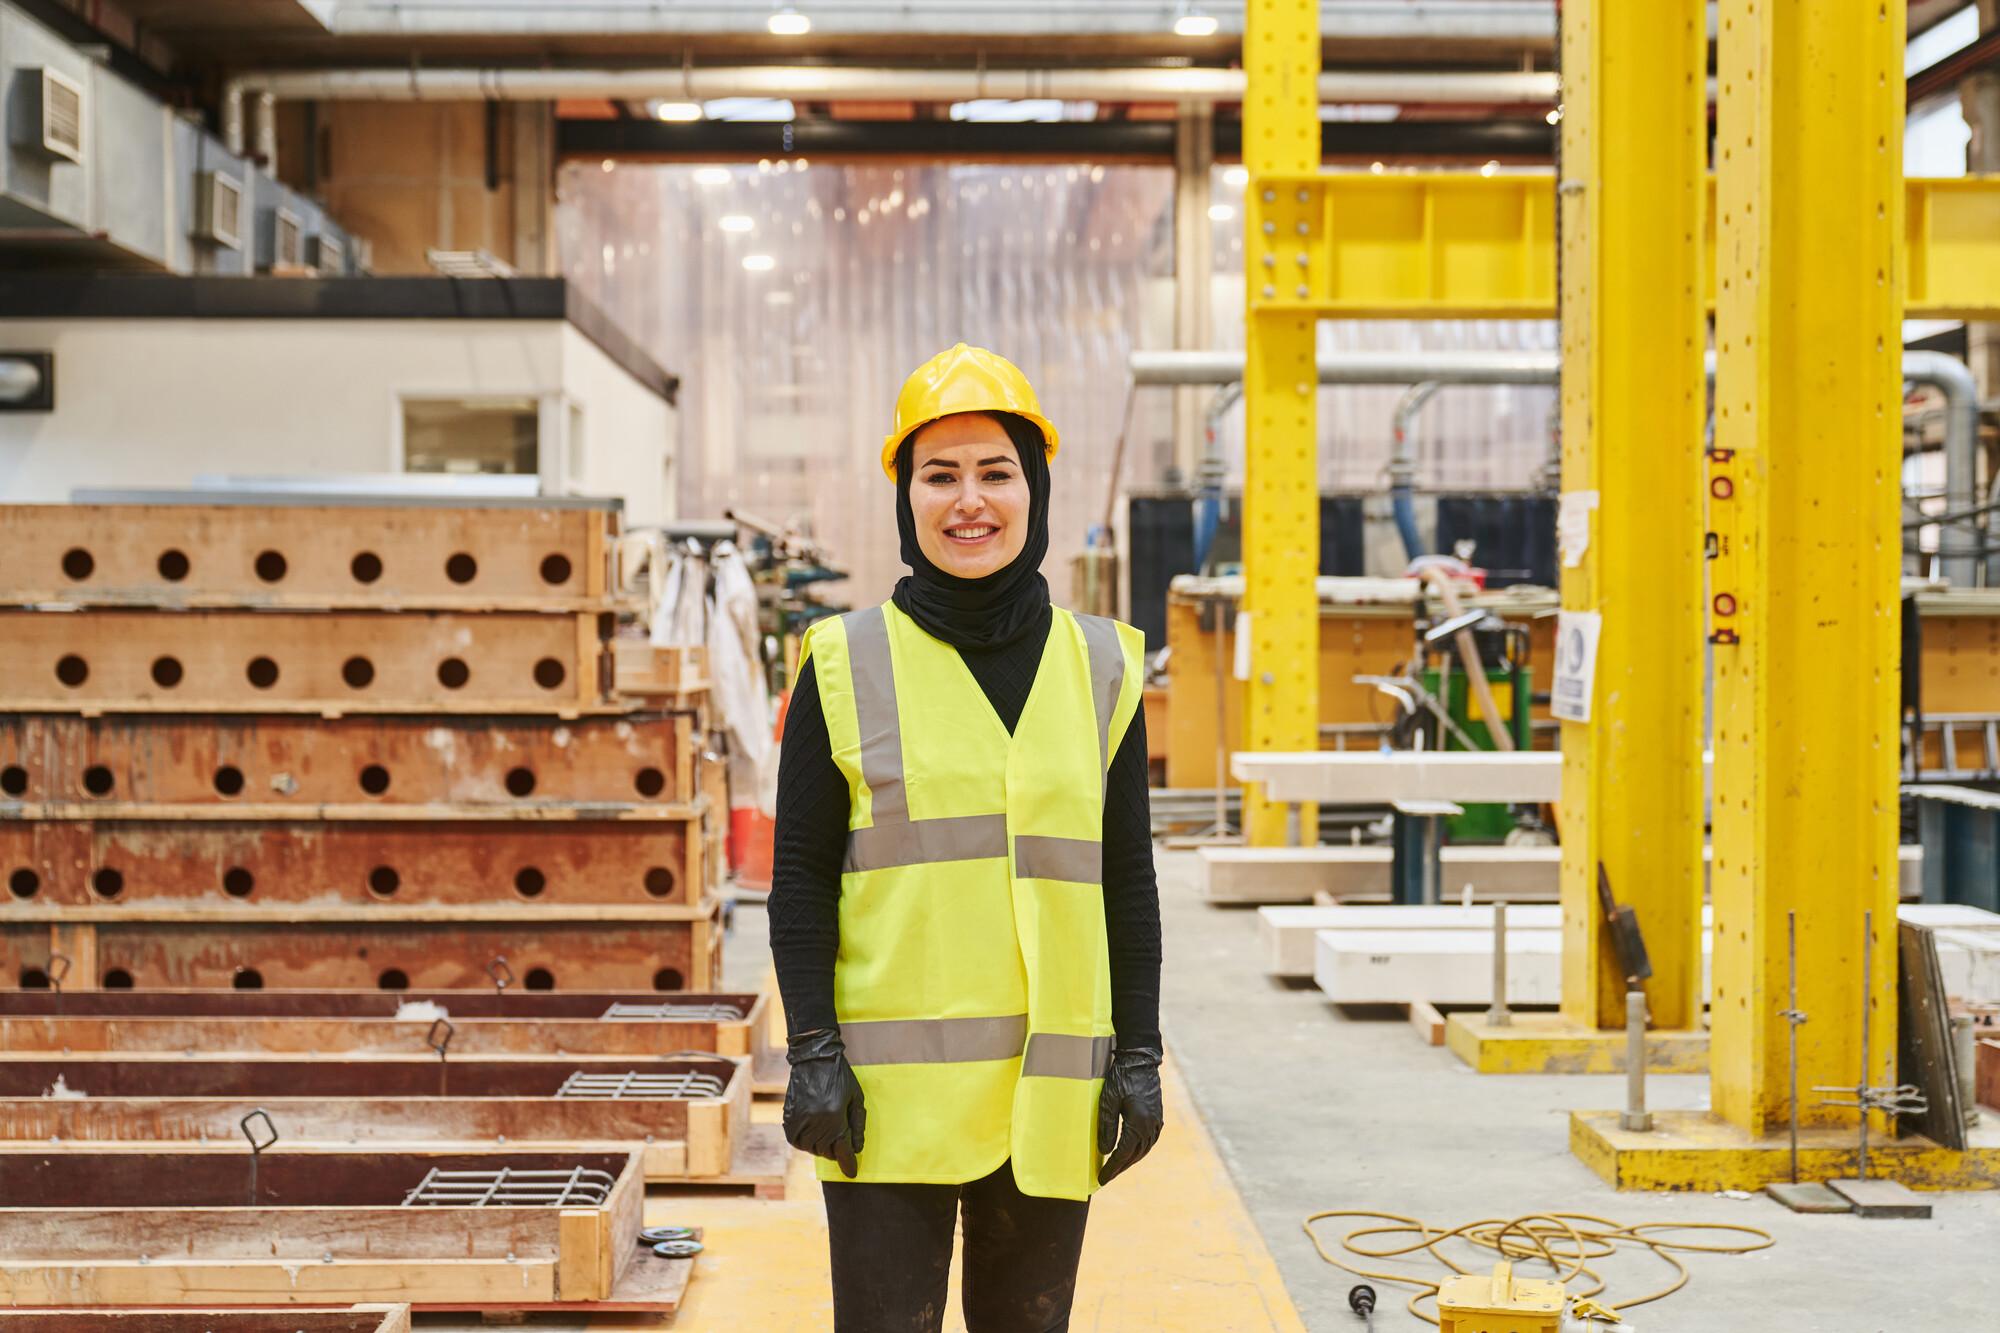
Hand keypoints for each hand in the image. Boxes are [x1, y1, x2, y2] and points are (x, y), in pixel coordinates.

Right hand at [783, 1028, 866, 1177]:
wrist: (814, 1057)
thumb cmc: (840, 1076)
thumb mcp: (856, 1098)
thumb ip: (857, 1125)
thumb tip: (857, 1148)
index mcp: (835, 1118)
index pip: (842, 1150)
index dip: (848, 1164)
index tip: (851, 1173)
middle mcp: (816, 1122)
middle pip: (826, 1151)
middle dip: (835, 1152)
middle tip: (840, 1144)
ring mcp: (800, 1120)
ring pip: (810, 1148)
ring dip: (820, 1147)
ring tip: (827, 1137)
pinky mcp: (789, 1116)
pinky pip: (796, 1140)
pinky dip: (804, 1142)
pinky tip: (812, 1134)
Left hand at [1096, 1045, 1163, 1184]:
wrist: (1141, 1059)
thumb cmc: (1121, 1078)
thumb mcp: (1108, 1101)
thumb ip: (1106, 1127)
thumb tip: (1105, 1151)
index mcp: (1139, 1123)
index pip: (1123, 1154)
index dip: (1112, 1168)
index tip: (1101, 1179)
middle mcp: (1151, 1126)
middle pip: (1135, 1155)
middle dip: (1120, 1168)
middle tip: (1107, 1177)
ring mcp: (1157, 1121)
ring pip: (1144, 1149)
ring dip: (1130, 1160)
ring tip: (1117, 1167)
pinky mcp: (1158, 1115)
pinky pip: (1150, 1140)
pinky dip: (1140, 1150)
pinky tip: (1132, 1151)